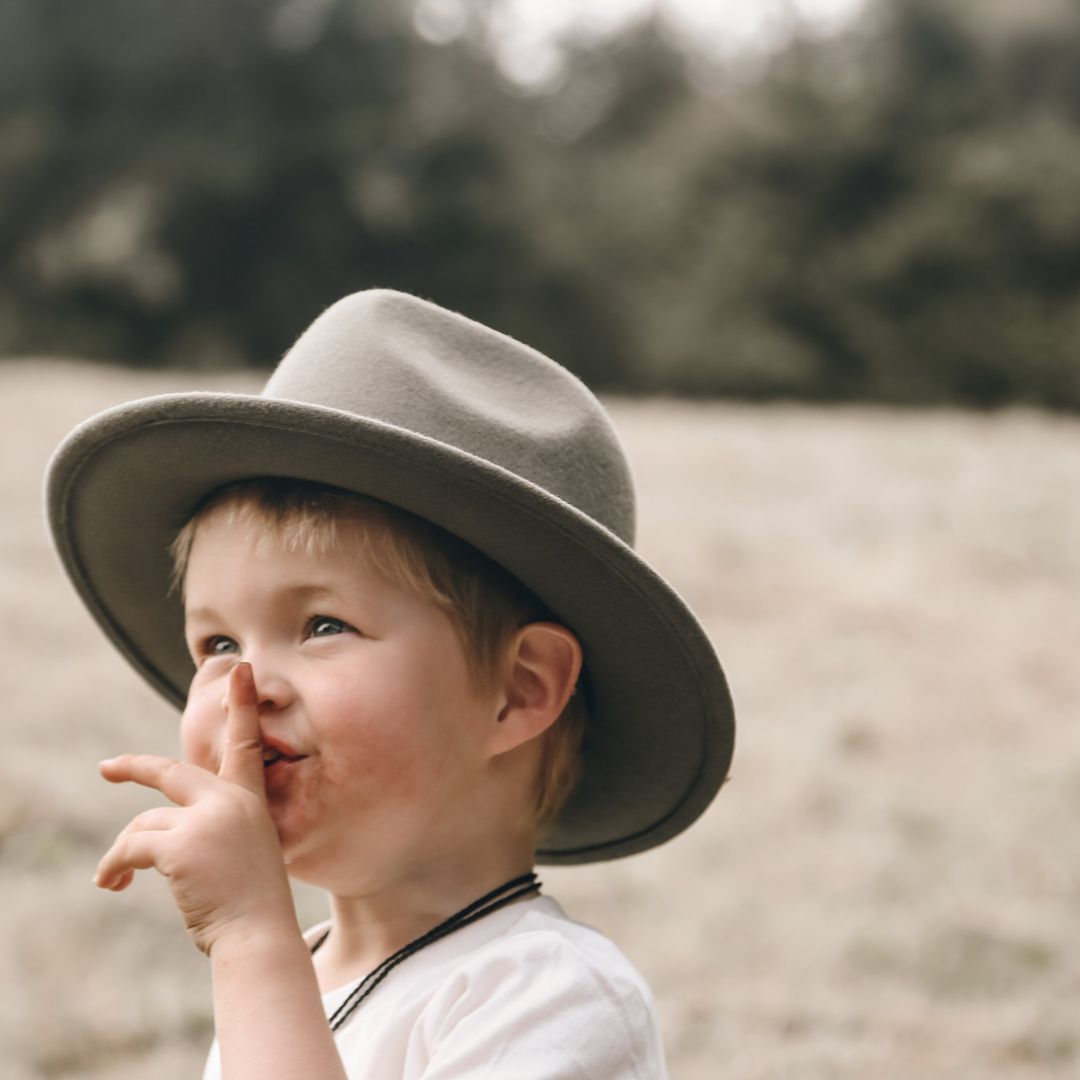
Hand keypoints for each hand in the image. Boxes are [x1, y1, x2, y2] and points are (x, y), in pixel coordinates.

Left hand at [94, 663, 296, 954]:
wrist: (259, 935)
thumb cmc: (252, 906)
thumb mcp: (242, 855)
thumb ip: (213, 829)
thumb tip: (157, 834)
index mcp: (250, 802)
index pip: (246, 744)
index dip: (242, 705)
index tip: (240, 671)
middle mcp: (229, 801)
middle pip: (171, 772)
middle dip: (134, 768)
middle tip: (107, 768)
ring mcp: (207, 818)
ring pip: (143, 824)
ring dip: (122, 853)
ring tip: (113, 880)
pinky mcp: (181, 842)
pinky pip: (131, 847)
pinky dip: (114, 866)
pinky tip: (112, 884)